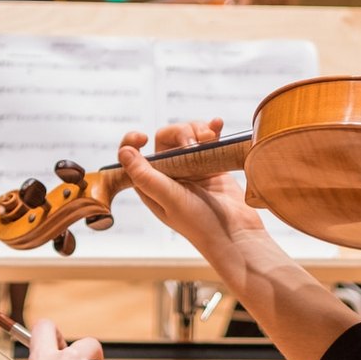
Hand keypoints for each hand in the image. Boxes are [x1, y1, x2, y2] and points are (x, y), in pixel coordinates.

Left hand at [117, 118, 264, 259]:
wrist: (236, 235)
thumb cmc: (200, 224)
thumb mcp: (170, 200)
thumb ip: (147, 176)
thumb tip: (124, 152)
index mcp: (150, 184)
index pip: (133, 155)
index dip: (132, 141)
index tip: (143, 137)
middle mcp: (168, 174)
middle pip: (165, 138)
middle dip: (181, 133)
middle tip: (195, 145)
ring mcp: (190, 168)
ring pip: (187, 134)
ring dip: (198, 130)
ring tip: (210, 139)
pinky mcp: (210, 165)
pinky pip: (208, 139)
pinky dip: (212, 129)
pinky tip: (218, 124)